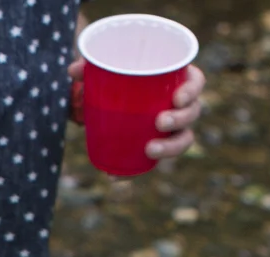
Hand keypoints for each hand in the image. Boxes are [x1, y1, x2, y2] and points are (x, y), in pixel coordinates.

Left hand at [65, 60, 205, 160]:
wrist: (111, 101)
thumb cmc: (119, 77)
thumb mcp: (107, 69)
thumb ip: (92, 67)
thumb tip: (73, 71)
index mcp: (176, 79)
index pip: (196, 82)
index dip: (192, 90)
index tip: (177, 97)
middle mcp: (181, 104)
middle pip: (192, 113)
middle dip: (180, 119)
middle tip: (160, 122)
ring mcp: (174, 128)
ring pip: (183, 139)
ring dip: (170, 148)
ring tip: (150, 150)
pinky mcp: (158, 146)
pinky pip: (154, 161)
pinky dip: (135, 170)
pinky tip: (116, 176)